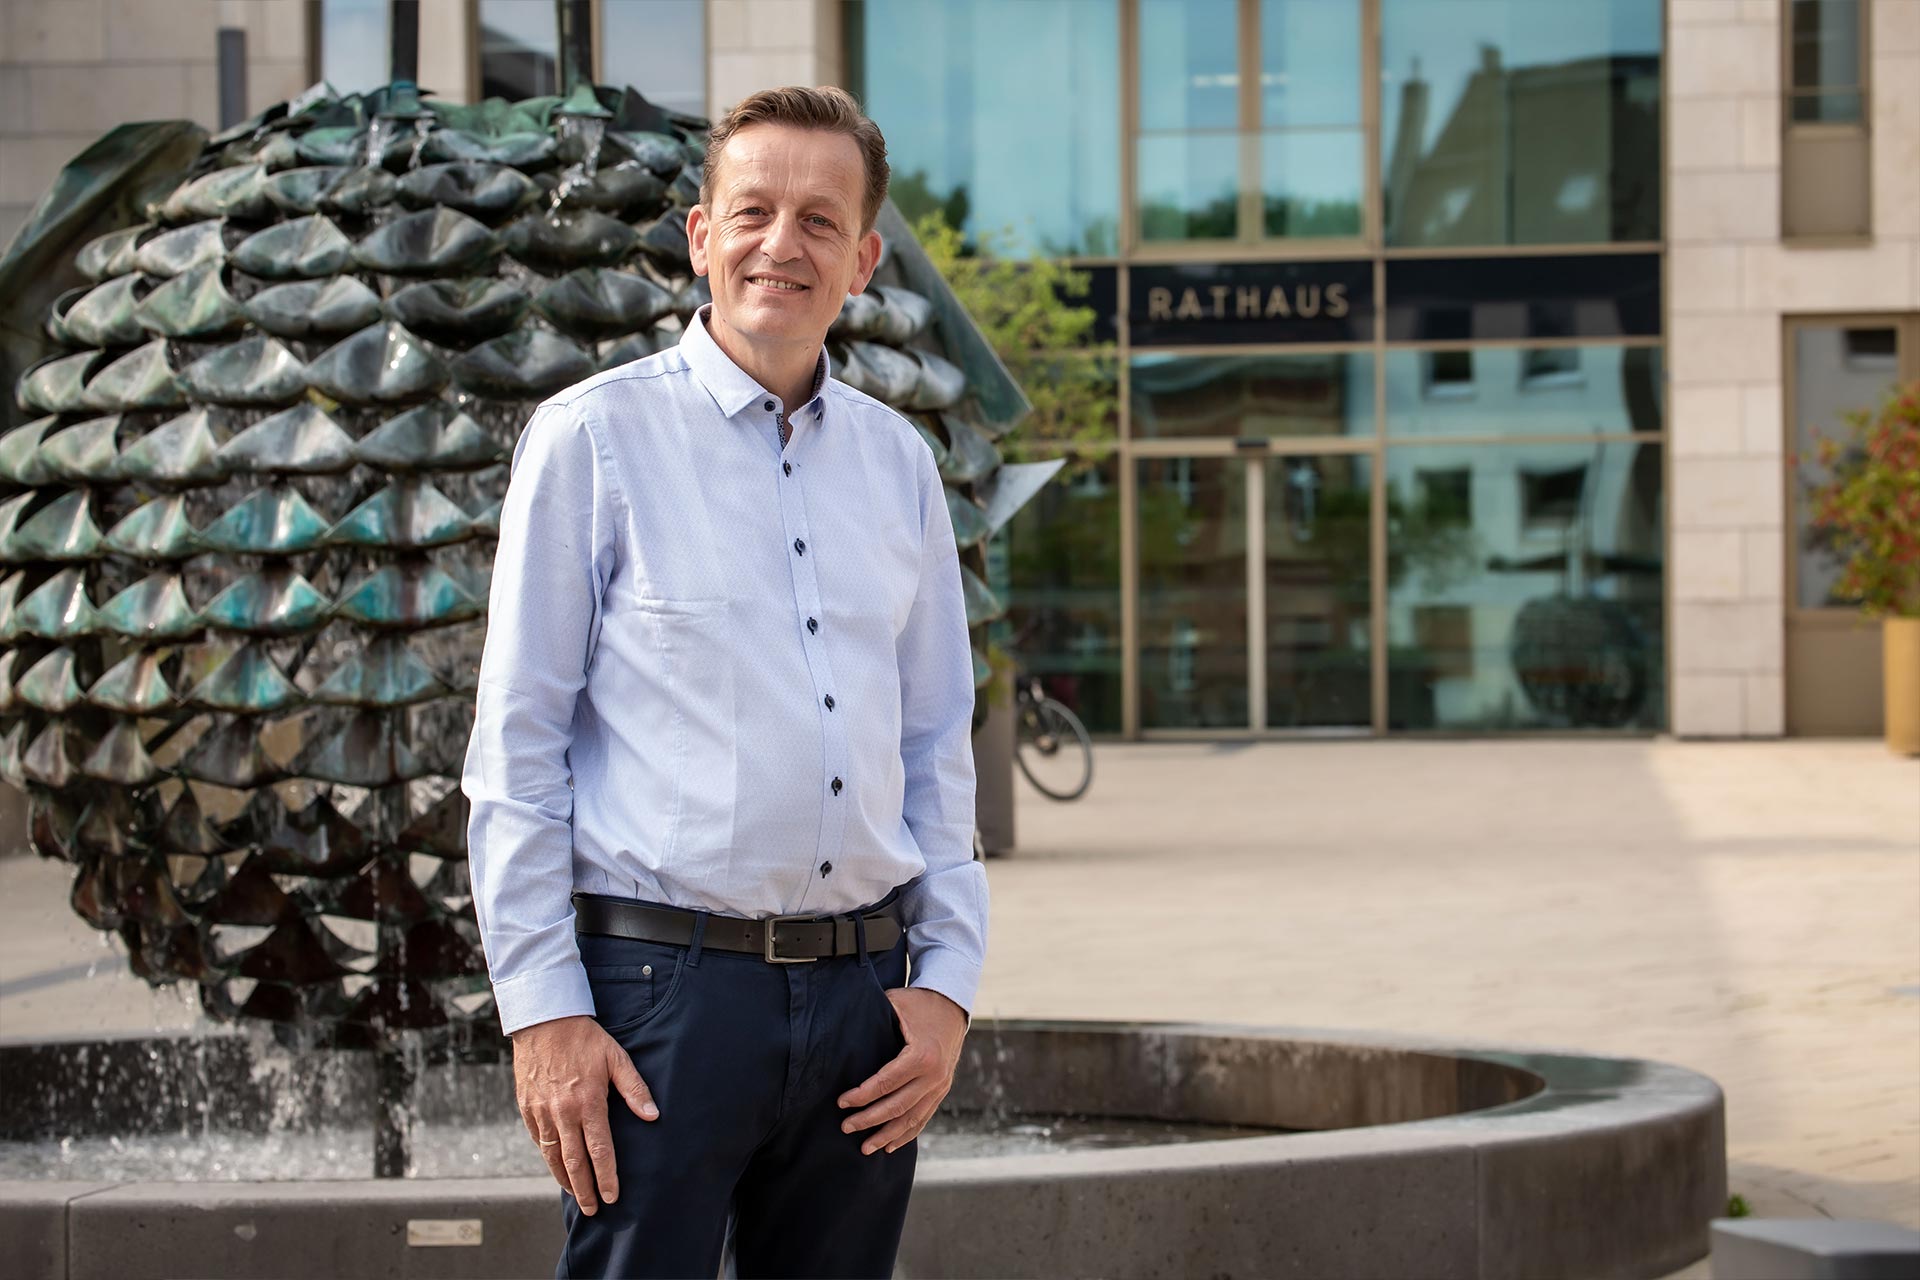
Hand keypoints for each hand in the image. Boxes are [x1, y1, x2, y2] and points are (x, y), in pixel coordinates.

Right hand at [511, 1014, 658, 1214]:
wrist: (543, 1019)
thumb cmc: (585, 1038)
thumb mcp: (616, 1058)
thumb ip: (634, 1088)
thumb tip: (653, 1115)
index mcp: (588, 1103)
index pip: (599, 1151)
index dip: (607, 1177)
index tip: (613, 1196)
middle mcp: (562, 1113)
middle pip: (573, 1162)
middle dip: (584, 1190)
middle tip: (594, 1209)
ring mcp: (541, 1112)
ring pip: (552, 1156)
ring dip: (564, 1178)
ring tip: (575, 1194)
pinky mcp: (526, 1107)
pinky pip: (538, 1140)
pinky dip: (547, 1156)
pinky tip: (556, 1164)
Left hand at [837, 987, 967, 1154]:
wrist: (953, 1006)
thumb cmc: (918, 1004)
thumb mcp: (895, 1004)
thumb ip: (873, 1017)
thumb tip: (841, 1030)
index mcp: (922, 1055)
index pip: (886, 1083)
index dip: (861, 1096)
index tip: (841, 1103)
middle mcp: (934, 1075)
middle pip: (897, 1106)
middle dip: (869, 1120)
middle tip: (846, 1127)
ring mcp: (941, 1085)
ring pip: (912, 1118)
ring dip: (887, 1135)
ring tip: (865, 1148)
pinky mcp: (942, 1090)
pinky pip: (924, 1117)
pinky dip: (907, 1134)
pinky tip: (890, 1146)